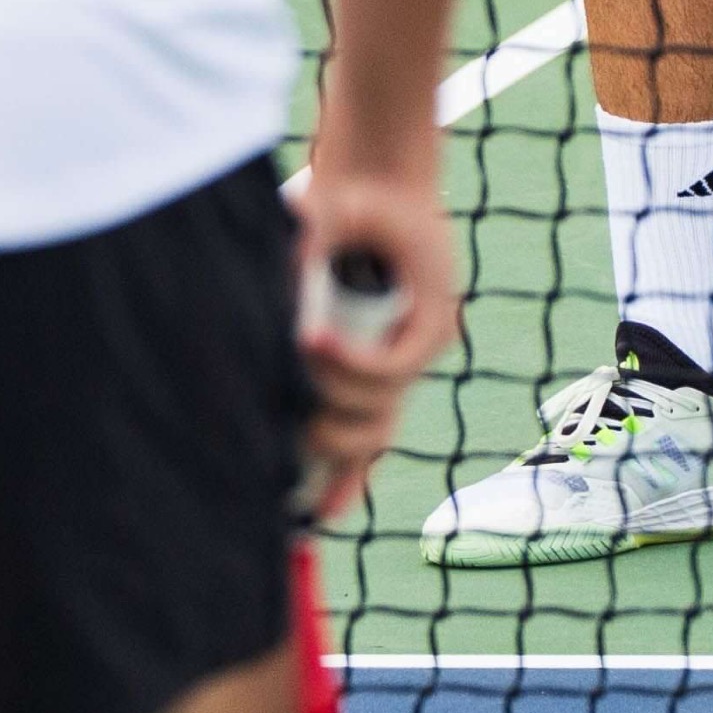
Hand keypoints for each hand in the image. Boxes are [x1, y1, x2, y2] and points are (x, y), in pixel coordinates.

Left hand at [288, 134, 459, 522]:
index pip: (392, 367)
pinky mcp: (371, 382)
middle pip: (379, 412)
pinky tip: (317, 513)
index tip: (307, 338)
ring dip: (332, 456)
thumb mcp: (348, 200)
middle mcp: (413, 354)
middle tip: (287, 390)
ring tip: (285, 472)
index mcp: (428, 317)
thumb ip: (320, 221)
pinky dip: (344, 480)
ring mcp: (393, 372)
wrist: (383, 199)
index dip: (350, 364)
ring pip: (372, 437)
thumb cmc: (368, 199)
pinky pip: (365, 445)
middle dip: (329, 408)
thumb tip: (284, 244)